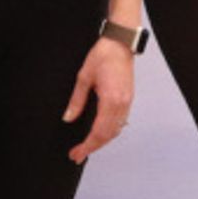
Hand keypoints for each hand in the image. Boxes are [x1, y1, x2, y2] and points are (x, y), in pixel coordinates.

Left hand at [61, 36, 135, 162]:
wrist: (120, 43)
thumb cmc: (103, 55)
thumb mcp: (83, 77)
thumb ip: (76, 101)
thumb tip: (69, 118)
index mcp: (110, 100)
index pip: (98, 132)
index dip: (87, 146)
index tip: (76, 154)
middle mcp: (121, 104)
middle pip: (108, 136)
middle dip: (92, 148)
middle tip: (77, 155)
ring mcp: (127, 103)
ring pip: (115, 131)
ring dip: (101, 142)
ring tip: (87, 147)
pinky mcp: (128, 100)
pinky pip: (120, 123)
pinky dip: (109, 132)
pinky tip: (100, 134)